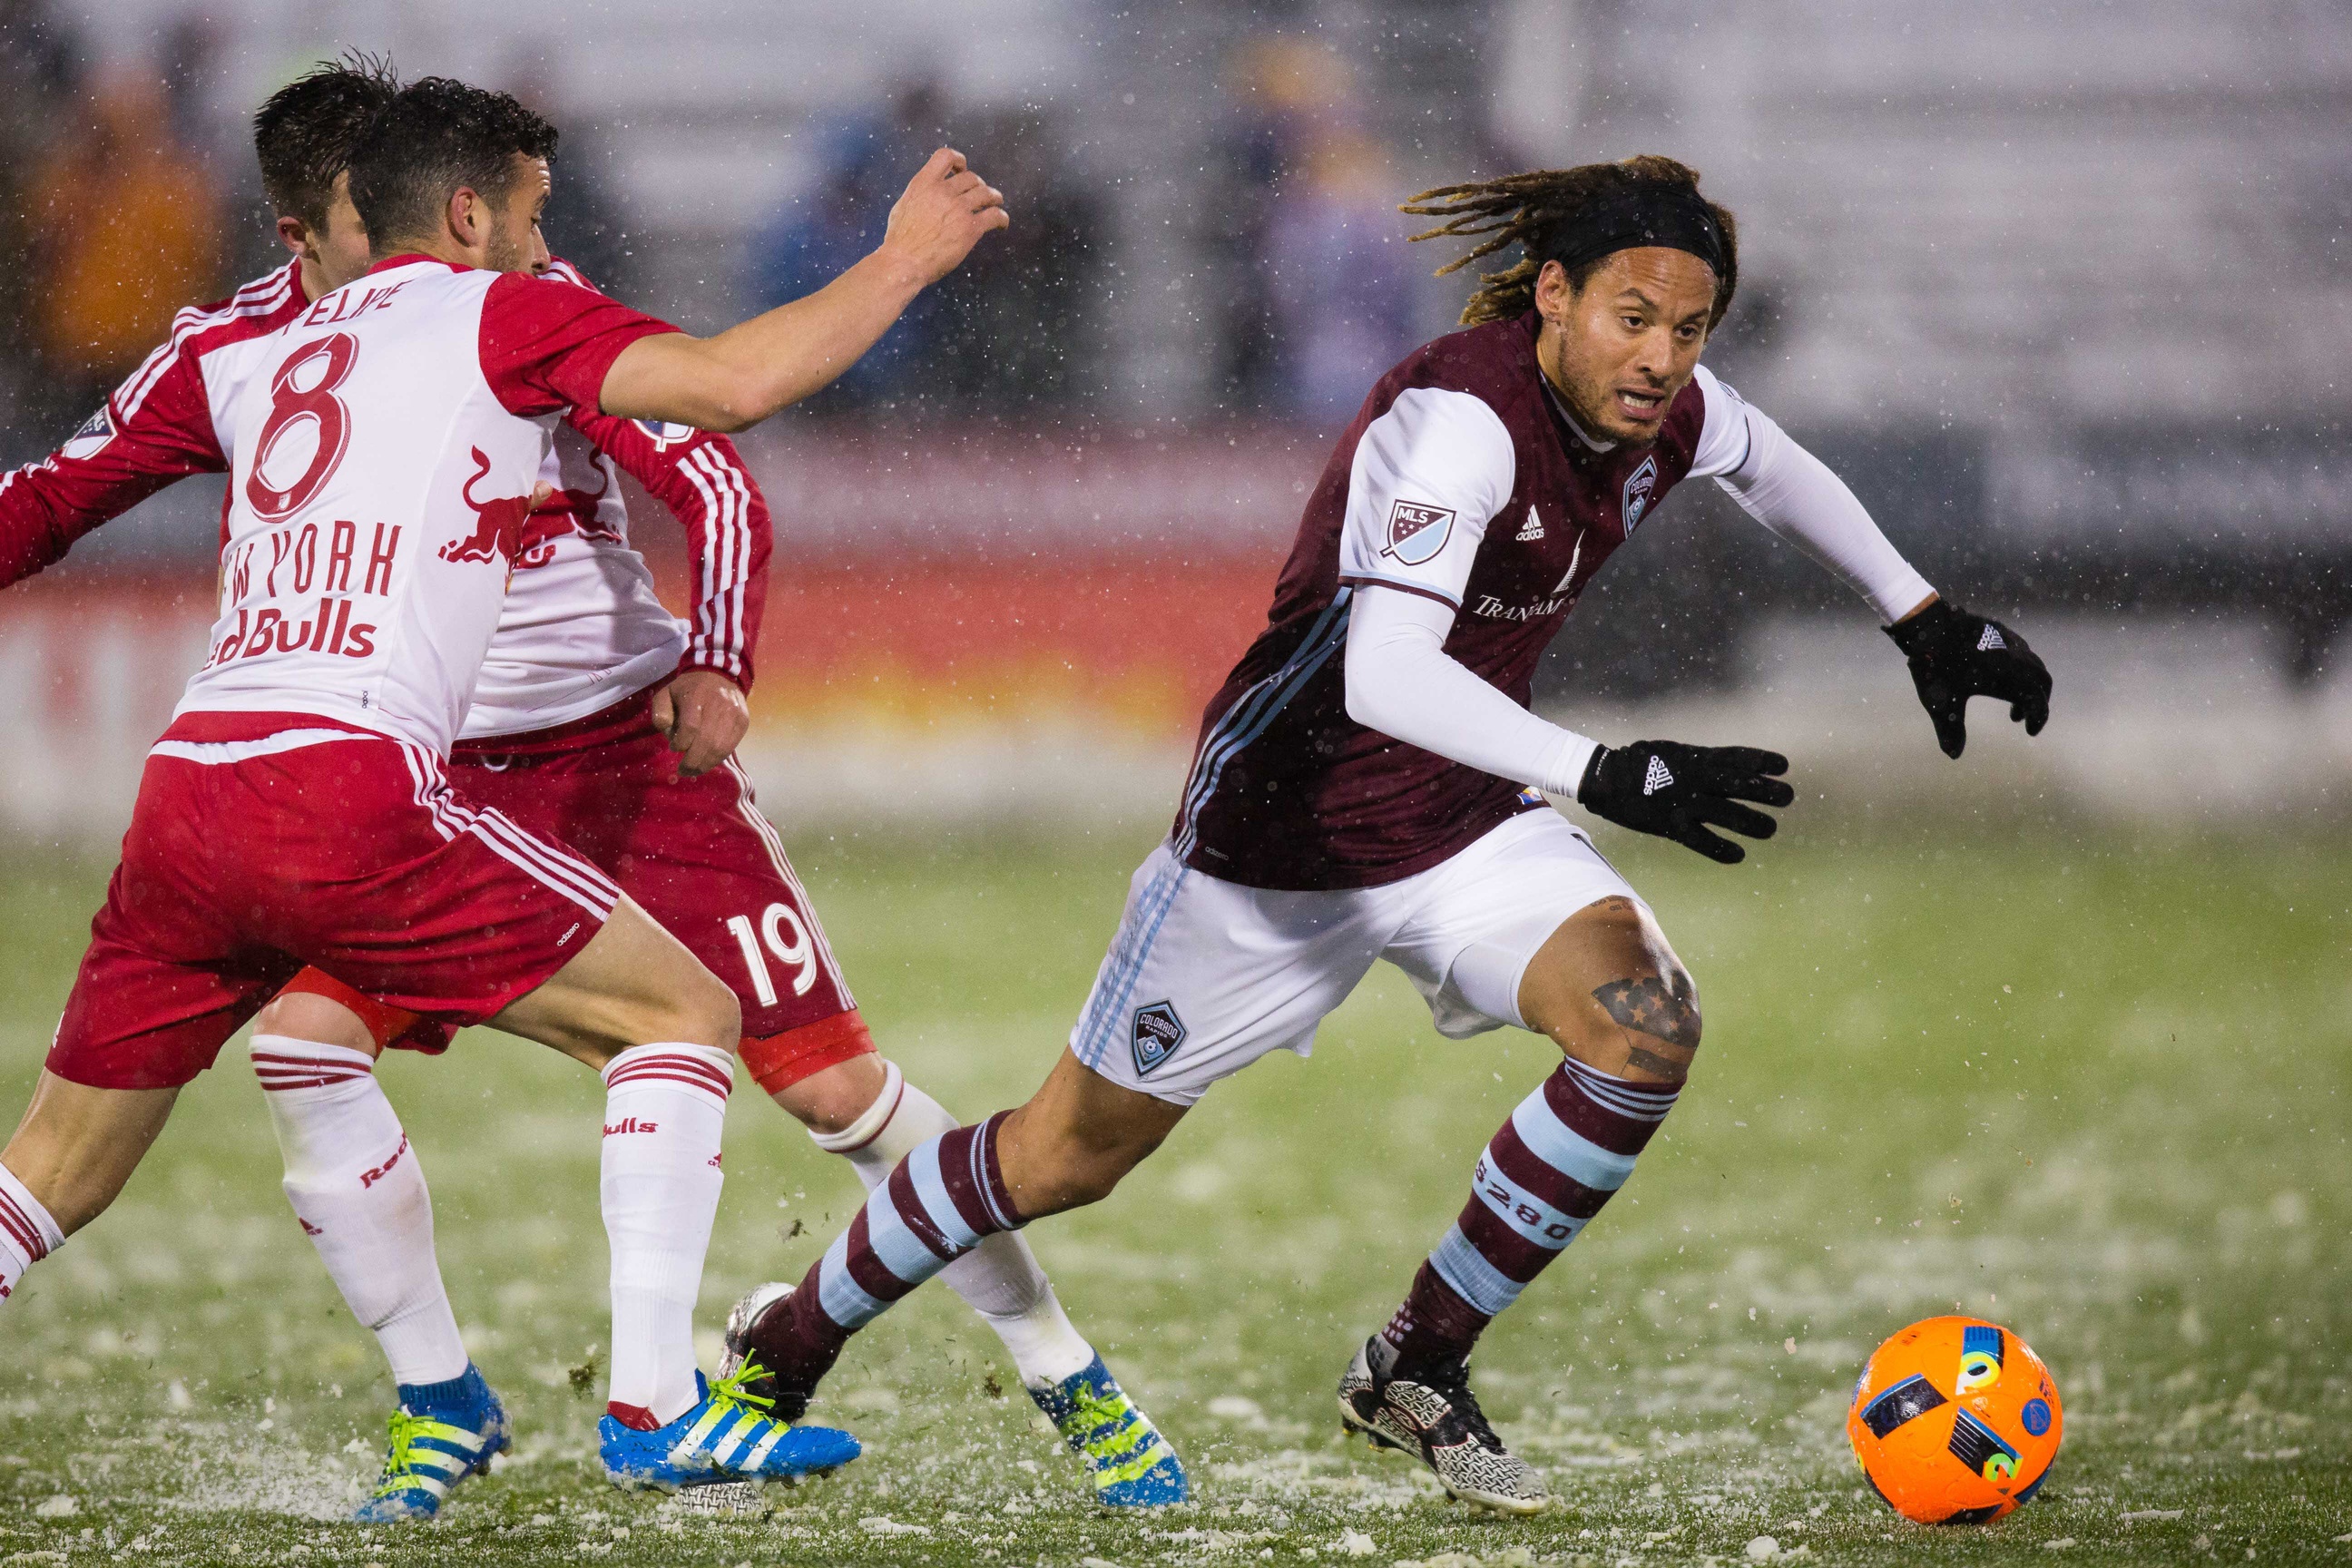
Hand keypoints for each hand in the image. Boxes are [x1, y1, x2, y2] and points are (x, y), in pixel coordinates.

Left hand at [650, 670, 749, 776]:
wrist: (718, 674)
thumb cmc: (688, 689)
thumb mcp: (666, 693)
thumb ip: (660, 713)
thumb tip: (669, 733)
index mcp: (696, 696)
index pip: (691, 727)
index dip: (681, 743)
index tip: (673, 747)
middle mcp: (719, 704)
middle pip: (707, 741)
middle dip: (693, 761)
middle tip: (683, 770)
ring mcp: (734, 714)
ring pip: (721, 748)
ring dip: (706, 764)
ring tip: (694, 770)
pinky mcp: (743, 721)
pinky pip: (731, 746)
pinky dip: (718, 759)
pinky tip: (707, 762)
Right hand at [878, 147, 1008, 288]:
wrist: (904, 262)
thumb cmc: (900, 241)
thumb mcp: (903, 206)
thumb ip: (920, 195)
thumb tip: (928, 193)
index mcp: (923, 183)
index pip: (945, 156)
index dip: (958, 160)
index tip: (962, 168)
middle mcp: (943, 192)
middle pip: (971, 178)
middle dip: (977, 185)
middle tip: (980, 195)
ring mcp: (958, 208)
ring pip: (986, 193)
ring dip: (994, 197)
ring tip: (996, 202)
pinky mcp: (970, 228)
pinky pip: (995, 215)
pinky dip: (1002, 218)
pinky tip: (1002, 224)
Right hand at [1576, 740, 1793, 863]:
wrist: (1606, 778)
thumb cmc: (1642, 762)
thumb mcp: (1674, 752)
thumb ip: (1700, 761)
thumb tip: (1728, 765)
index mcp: (1696, 759)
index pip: (1737, 758)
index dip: (1762, 762)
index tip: (1783, 767)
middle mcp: (1695, 780)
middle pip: (1740, 785)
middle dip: (1767, 791)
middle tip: (1787, 797)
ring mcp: (1684, 803)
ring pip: (1728, 815)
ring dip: (1753, 822)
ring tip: (1770, 828)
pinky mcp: (1671, 826)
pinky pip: (1702, 841)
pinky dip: (1722, 849)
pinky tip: (1739, 855)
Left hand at [1884, 598, 2051, 757]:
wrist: (1928, 623)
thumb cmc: (1936, 664)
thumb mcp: (1942, 702)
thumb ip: (1950, 729)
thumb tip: (1952, 755)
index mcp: (2009, 676)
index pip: (2037, 700)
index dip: (2038, 718)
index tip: (2030, 732)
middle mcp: (2016, 657)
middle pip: (2042, 681)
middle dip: (2037, 702)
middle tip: (2022, 720)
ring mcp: (2010, 641)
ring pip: (2033, 666)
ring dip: (2028, 687)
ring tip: (2011, 708)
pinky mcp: (2000, 631)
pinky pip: (2022, 653)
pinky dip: (2020, 671)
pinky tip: (1998, 680)